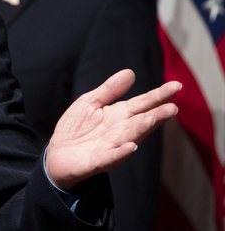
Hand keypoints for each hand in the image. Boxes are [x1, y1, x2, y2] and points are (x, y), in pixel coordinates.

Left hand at [45, 69, 179, 189]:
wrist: (57, 154)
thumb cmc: (76, 127)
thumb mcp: (90, 102)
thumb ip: (109, 90)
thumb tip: (130, 72)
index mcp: (119, 115)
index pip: (143, 103)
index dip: (158, 95)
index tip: (176, 86)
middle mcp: (120, 131)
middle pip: (142, 121)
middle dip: (157, 115)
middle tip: (173, 107)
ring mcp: (111, 147)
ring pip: (130, 137)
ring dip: (141, 130)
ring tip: (152, 120)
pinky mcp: (98, 161)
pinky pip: (111, 157)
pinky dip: (121, 153)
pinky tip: (131, 146)